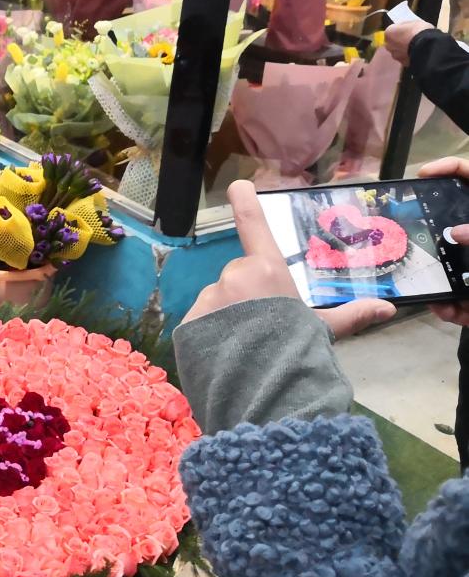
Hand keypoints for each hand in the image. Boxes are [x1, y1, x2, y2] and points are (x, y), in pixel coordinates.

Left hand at [183, 182, 394, 336]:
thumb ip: (350, 315)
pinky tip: (223, 357)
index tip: (238, 185)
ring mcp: (208, 298)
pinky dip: (210, 335)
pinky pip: (201, 322)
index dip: (245, 202)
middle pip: (239, 280)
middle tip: (263, 329)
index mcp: (266, 271)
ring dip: (227, 318)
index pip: (253, 226)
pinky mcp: (189, 322)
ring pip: (218, 301)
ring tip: (244, 349)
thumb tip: (386, 308)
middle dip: (248, 298)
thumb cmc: (297, 352)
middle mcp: (234, 276)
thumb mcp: (322, 332)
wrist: (262, 391)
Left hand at [384, 18, 434, 65]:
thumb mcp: (413, 22)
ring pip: (398, 52)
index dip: (400, 30)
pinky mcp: (403, 63)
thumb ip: (405, 26)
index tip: (407, 30)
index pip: (392, 30)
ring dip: (404, 50)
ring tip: (415, 47)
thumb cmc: (420, 31)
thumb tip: (404, 28)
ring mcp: (395, 55)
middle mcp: (388, 45)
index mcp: (389, 33)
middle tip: (411, 39)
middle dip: (400, 41)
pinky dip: (409, 56)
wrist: (428, 46)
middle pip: (393, 43)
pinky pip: (405, 58)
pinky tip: (417, 53)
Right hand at [420, 158, 468, 323]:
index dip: (450, 169)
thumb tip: (457, 232)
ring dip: (445, 284)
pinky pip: (468, 297)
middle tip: (416, 250)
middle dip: (436, 242)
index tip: (423, 177)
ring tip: (440, 301)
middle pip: (458, 225)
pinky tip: (454, 313)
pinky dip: (460, 308)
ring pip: (459, 267)